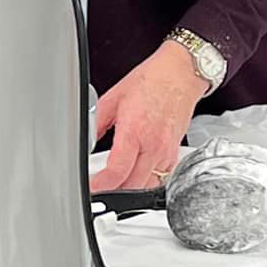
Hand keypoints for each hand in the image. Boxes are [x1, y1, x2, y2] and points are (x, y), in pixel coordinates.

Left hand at [90, 41, 207, 192]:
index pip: (117, 171)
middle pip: (132, 185)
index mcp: (134, 131)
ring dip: (130, 189)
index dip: (101, 184)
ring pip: (148, 186)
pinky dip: (146, 181)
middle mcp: (153, 145)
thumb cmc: (151, 81)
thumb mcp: (114, 98)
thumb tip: (86, 138)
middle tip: (99, 185)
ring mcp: (166, 152)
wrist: (180, 75)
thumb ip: (97, 121)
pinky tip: (135, 173)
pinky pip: (161, 177)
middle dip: (113, 191)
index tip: (92, 186)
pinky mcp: (175, 153)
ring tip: (115, 182)